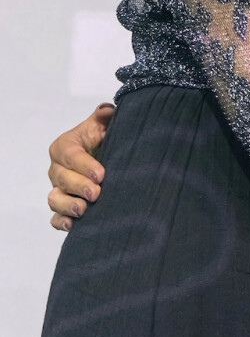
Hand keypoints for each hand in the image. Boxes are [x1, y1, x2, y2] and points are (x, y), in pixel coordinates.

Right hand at [48, 103, 113, 230]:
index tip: (101, 174)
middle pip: (62, 179)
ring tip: (83, 209)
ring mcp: (58, 188)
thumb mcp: (104, 125)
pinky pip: (55, 217)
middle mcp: (58, 168)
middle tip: (96, 193)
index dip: (84, 165)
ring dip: (67, 205)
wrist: (108, 156)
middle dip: (78, 186)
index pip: (70, 155)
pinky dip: (61, 222)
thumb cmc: (104, 139)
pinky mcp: (62, 206)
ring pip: (54, 199)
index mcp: (65, 146)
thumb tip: (107, 111)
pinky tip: (72, 225)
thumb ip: (105, 116)